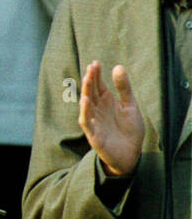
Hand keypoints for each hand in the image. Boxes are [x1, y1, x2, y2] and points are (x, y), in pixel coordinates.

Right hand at [78, 61, 143, 176]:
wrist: (132, 155)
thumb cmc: (130, 130)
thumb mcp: (130, 106)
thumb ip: (124, 88)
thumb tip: (117, 67)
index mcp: (106, 101)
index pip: (98, 85)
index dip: (96, 74)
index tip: (95, 63)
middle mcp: (98, 110)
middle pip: (91, 92)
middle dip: (90, 80)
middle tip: (91, 67)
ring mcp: (95, 122)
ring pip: (87, 104)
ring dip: (86, 92)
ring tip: (87, 79)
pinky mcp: (94, 135)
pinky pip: (86, 122)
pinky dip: (85, 111)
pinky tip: (86, 100)